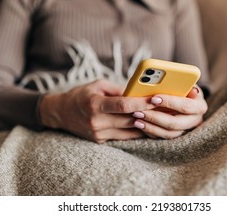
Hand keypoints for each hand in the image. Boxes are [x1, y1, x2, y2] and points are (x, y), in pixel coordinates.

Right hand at [39, 79, 155, 142]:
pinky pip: (123, 137)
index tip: (156, 98)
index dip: (141, 103)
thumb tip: (139, 94)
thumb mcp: (98, 85)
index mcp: (95, 104)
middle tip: (165, 107)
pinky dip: (136, 132)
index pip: (123, 105)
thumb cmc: (81, 94)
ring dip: (146, 125)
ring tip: (161, 117)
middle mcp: (96, 121)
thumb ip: (119, 90)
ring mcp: (98, 134)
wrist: (61, 112)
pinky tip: (148, 126)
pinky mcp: (100, 141)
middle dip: (148, 113)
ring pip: (129, 131)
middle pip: (129, 119)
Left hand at [131, 87, 207, 138]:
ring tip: (136, 118)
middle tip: (139, 111)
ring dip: (150, 126)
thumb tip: (186, 87)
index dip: (170, 102)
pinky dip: (150, 131)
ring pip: (168, 133)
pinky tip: (139, 124)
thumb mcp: (183, 82)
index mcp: (199, 105)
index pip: (186, 106)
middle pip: (175, 123)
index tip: (153, 98)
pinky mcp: (175, 135)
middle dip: (155, 117)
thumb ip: (181, 83)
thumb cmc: (181, 87)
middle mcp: (195, 119)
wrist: (182, 97)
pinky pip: (162, 137)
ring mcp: (185, 129)